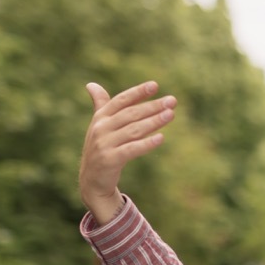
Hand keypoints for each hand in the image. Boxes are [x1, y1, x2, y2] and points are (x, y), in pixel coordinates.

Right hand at [79, 81, 176, 223]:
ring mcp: (104, 144)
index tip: (155, 85)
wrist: (91, 180)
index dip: (137, 92)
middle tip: (172, 101)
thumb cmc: (100, 148)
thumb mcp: (99, 126)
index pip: (121, 100)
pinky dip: (146, 143)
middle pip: (131, 114)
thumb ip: (100, 105)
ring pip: (134, 130)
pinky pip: (132, 150)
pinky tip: (161, 138)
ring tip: (171, 115)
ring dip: (154, 122)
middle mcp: (101, 128)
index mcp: (100, 118)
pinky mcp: (110, 160)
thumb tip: (91, 84)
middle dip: (152, 106)